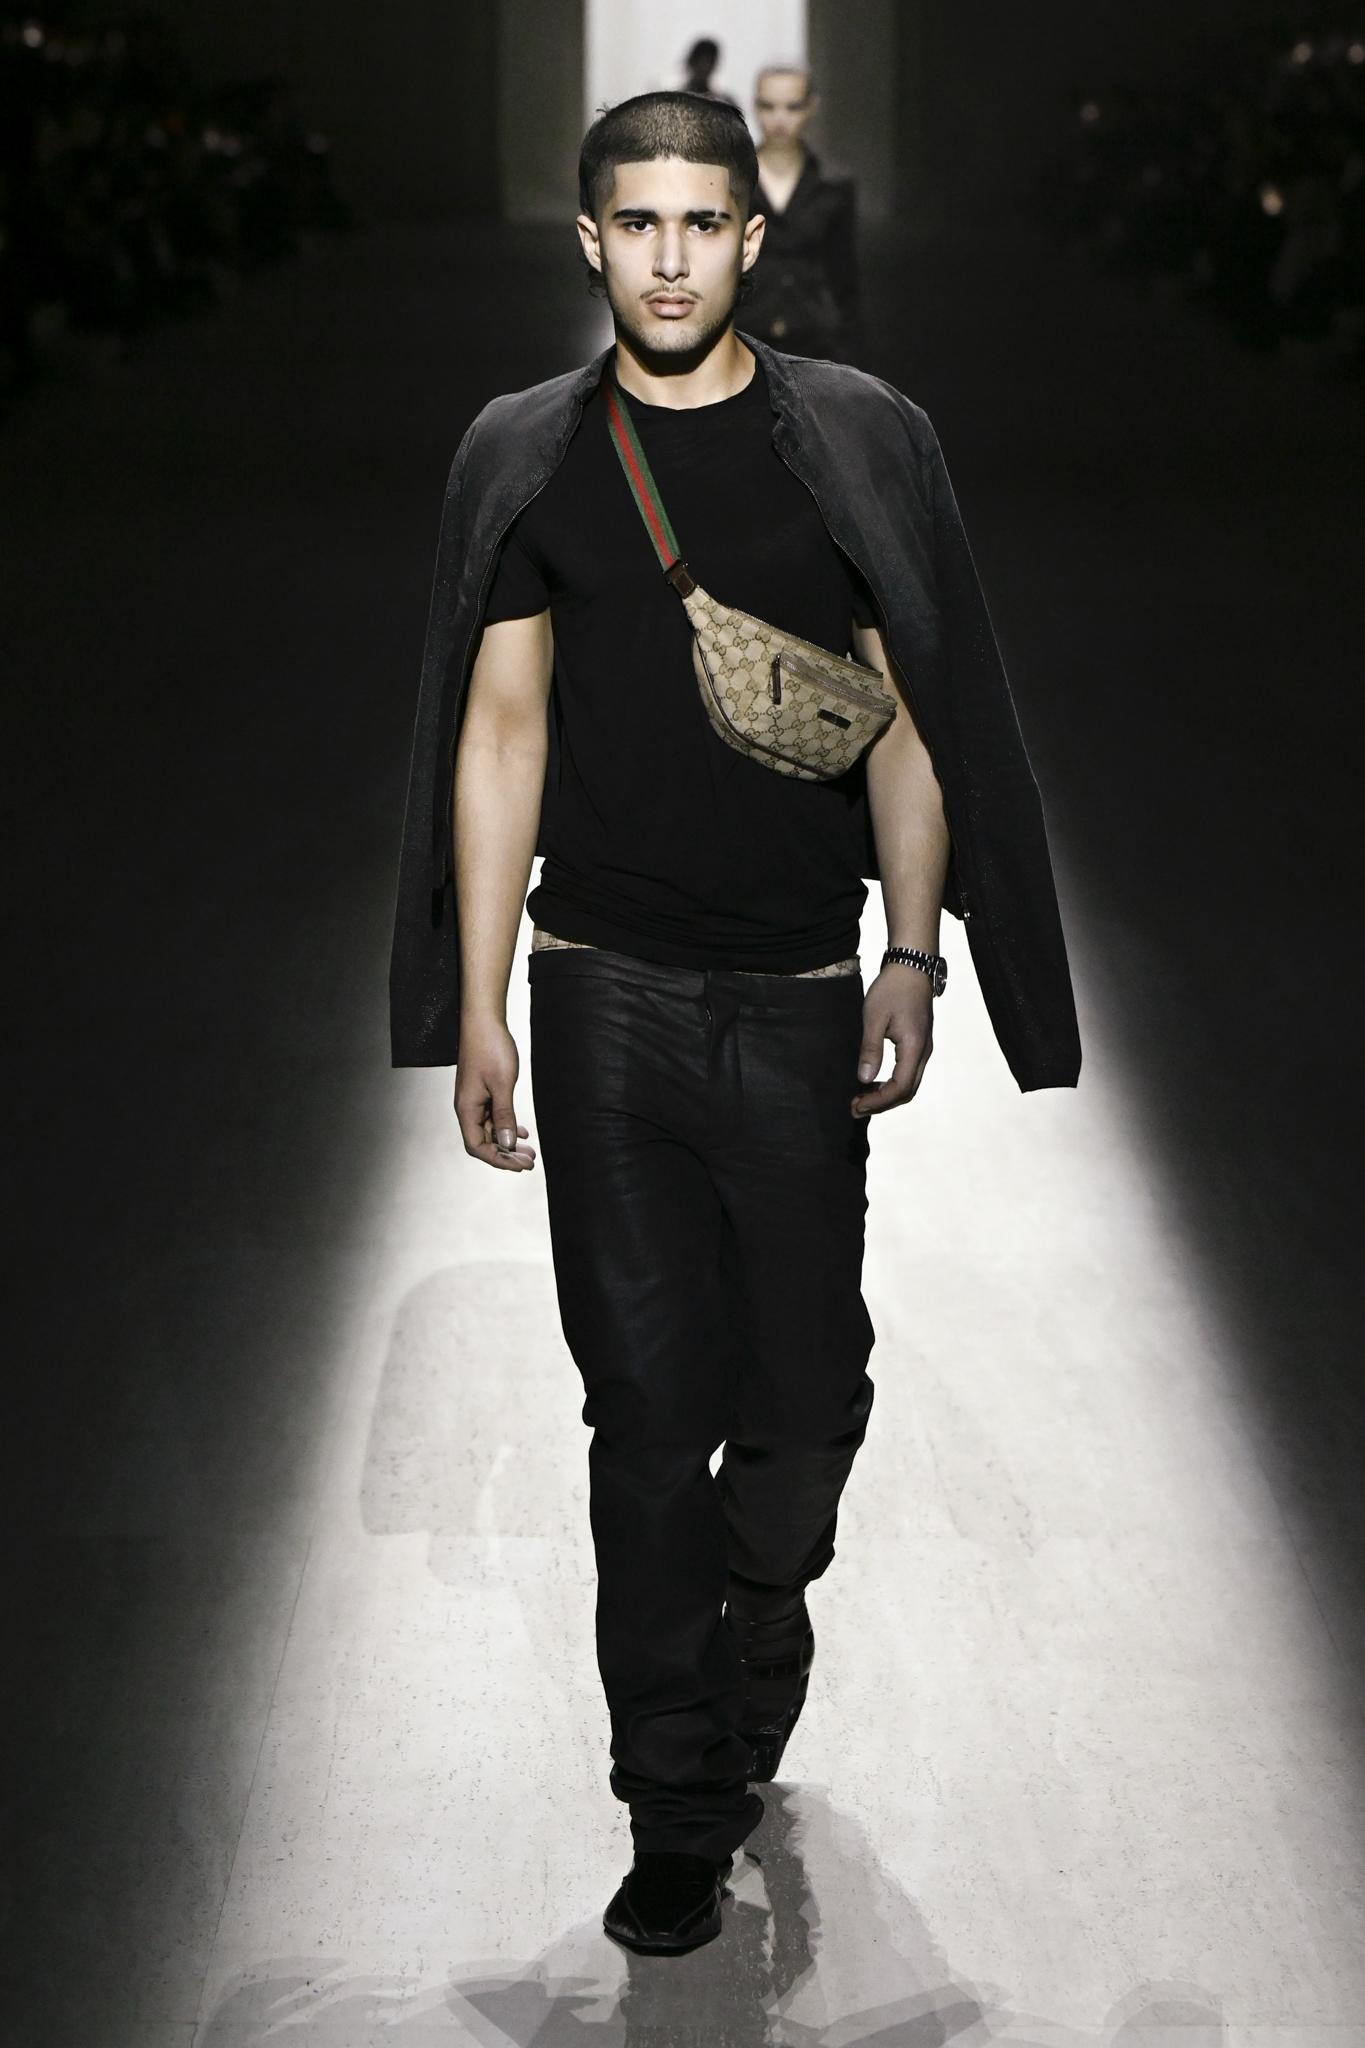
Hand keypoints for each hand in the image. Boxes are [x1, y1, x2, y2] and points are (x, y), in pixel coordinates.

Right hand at [454, 1017, 537, 1170]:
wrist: (484, 1021)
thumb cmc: (490, 1048)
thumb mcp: (502, 1085)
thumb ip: (505, 1116)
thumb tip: (506, 1144)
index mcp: (466, 1109)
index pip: (477, 1147)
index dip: (498, 1160)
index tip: (521, 1165)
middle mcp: (467, 1108)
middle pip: (483, 1143)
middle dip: (506, 1155)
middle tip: (530, 1161)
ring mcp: (475, 1100)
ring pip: (490, 1131)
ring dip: (508, 1143)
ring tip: (529, 1151)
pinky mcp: (482, 1092)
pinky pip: (493, 1117)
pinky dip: (507, 1127)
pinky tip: (521, 1132)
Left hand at [850, 966, 933, 1118]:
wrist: (911, 968)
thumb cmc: (892, 989)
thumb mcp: (874, 1018)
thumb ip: (871, 1049)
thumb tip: (864, 1079)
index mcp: (914, 1047)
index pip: (899, 1087)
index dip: (878, 1101)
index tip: (856, 1105)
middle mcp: (923, 1052)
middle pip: (907, 1091)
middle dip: (881, 1104)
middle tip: (855, 1108)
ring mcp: (923, 1049)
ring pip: (909, 1084)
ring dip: (887, 1096)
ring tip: (862, 1098)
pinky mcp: (919, 1044)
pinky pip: (908, 1073)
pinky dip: (892, 1084)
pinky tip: (873, 1082)